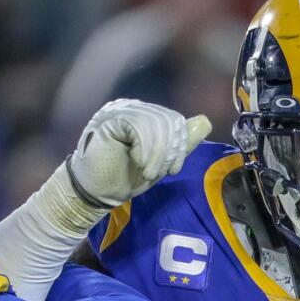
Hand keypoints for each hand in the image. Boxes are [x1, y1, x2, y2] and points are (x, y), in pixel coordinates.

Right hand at [68, 99, 210, 207]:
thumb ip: (179, 144)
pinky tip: (137, 162)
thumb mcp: (159, 162)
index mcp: (144, 115)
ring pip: (155, 124)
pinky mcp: (110, 118)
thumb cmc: (123, 178)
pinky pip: (139, 127)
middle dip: (169, 151)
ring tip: (148, 172)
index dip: (180, 145)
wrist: (95, 192)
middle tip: (160, 172)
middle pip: (167, 120)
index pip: (174, 120)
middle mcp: (132, 108)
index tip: (173, 169)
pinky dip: (144, 149)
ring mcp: (120, 110)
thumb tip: (204, 122)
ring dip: (157, 153)